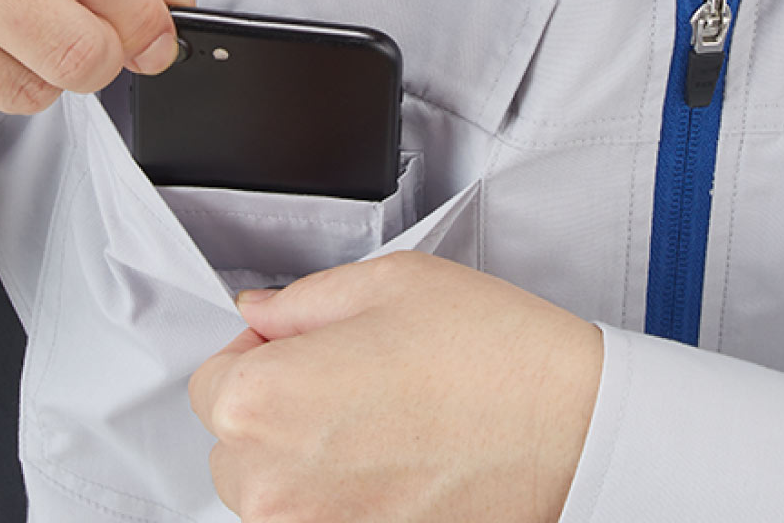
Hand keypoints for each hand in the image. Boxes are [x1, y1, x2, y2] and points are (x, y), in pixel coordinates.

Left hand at [189, 251, 602, 522]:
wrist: (575, 427)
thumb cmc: (490, 353)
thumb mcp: (385, 283)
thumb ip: (299, 301)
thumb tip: (258, 313)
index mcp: (269, 401)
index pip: (208, 383)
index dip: (253, 351)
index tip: (294, 342)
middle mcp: (279, 486)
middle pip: (232, 442)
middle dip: (271, 402)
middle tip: (342, 372)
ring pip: (271, 489)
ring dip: (301, 451)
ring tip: (376, 413)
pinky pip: (319, 518)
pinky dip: (339, 492)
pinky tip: (392, 454)